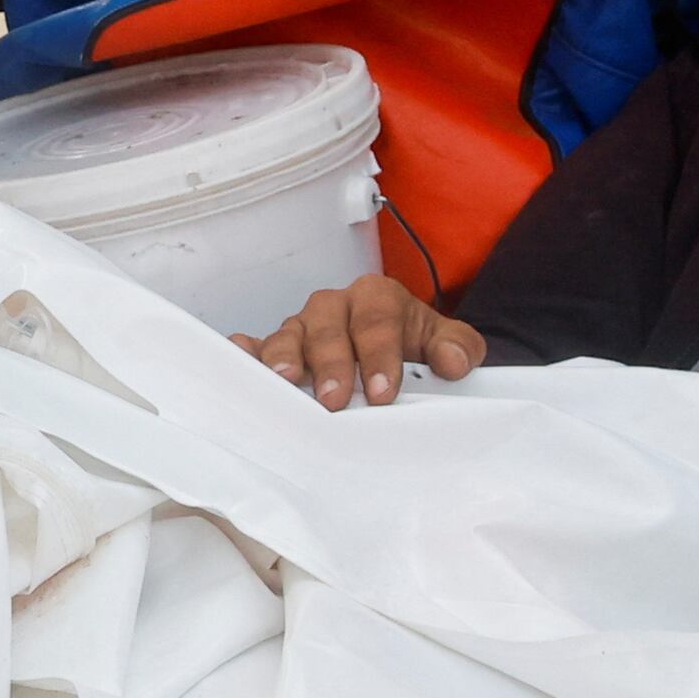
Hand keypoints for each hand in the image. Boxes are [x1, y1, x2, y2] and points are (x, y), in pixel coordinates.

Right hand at [240, 276, 480, 408]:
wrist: (395, 345)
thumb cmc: (413, 344)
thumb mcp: (446, 341)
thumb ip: (458, 348)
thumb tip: (452, 363)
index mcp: (377, 298)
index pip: (378, 321)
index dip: (379, 355)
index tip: (383, 392)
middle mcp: (335, 306)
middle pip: (328, 326)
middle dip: (332, 363)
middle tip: (335, 400)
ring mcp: (302, 326)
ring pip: (290, 334)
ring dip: (285, 357)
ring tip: (284, 380)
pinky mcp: (277, 347)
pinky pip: (257, 345)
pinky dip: (247, 352)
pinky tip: (240, 358)